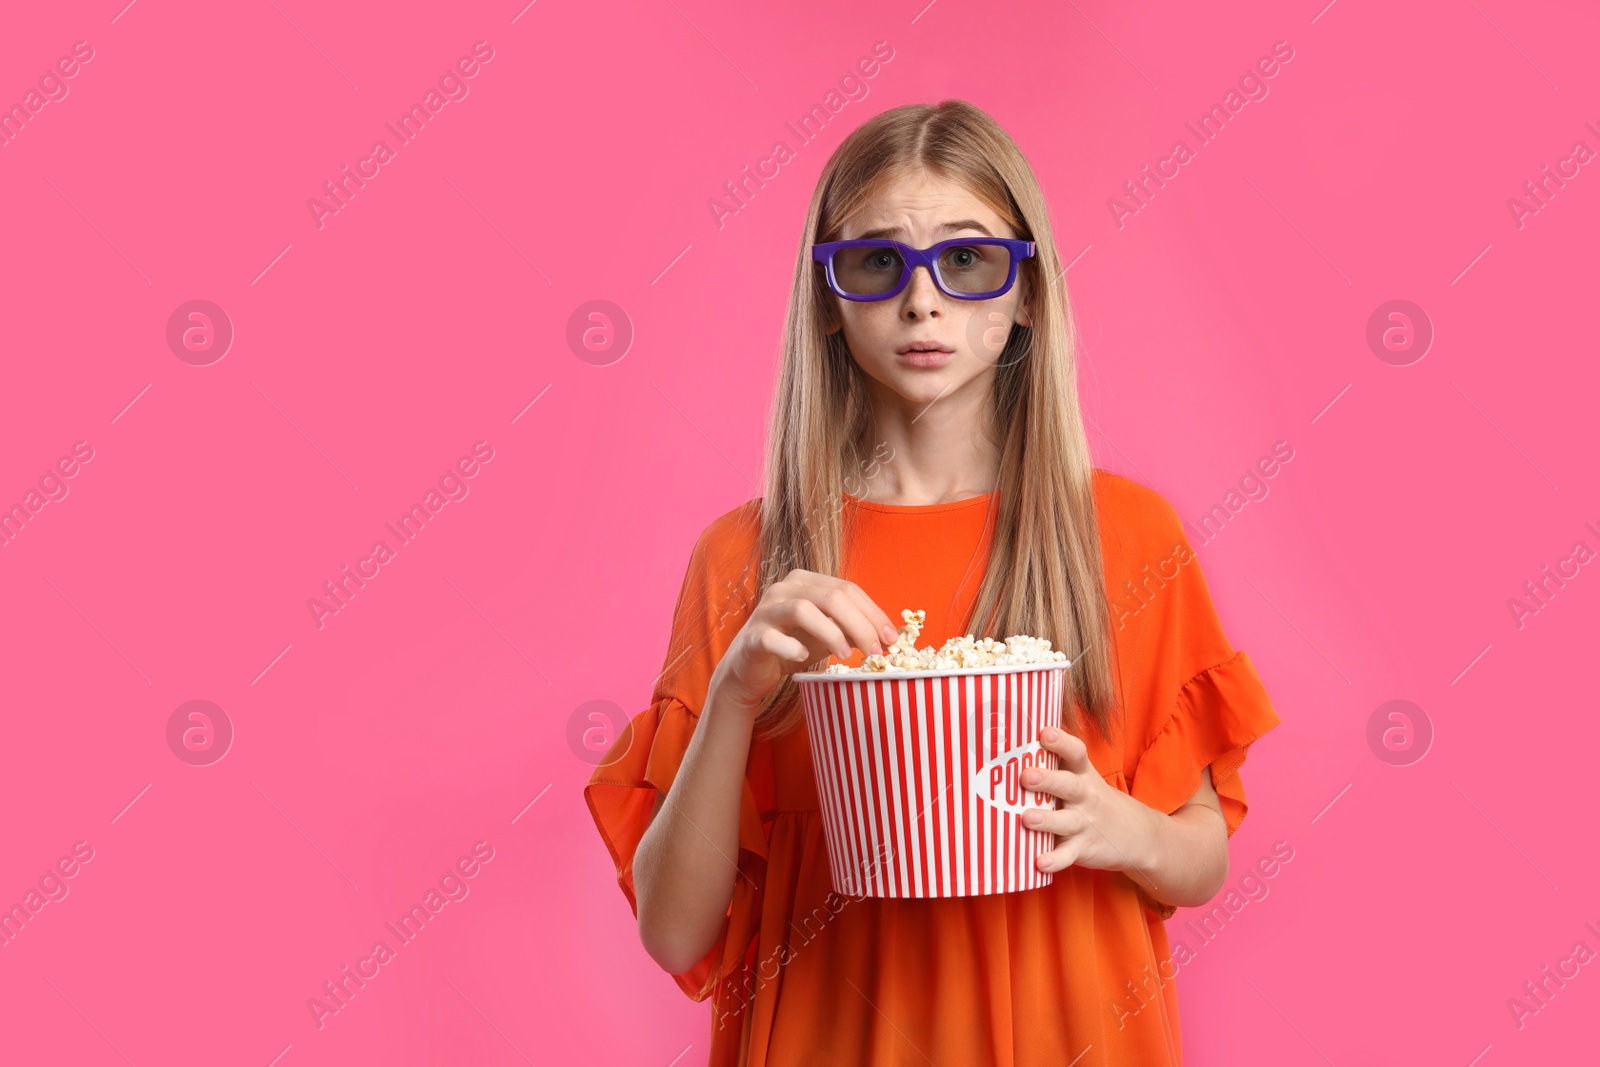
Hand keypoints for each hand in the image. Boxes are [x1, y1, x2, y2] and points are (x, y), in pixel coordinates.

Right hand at [707, 569, 899, 712]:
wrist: (749, 669)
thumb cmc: (791, 646)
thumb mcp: (828, 634)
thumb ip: (852, 629)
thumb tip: (888, 638)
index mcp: (805, 581)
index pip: (847, 589)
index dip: (873, 613)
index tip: (891, 639)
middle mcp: (784, 588)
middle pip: (831, 596)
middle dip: (860, 625)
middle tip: (877, 653)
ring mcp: (766, 610)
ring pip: (804, 609)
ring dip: (831, 633)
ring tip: (845, 655)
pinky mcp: (753, 636)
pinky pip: (773, 638)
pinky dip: (792, 647)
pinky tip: (803, 657)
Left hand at [1020, 726, 1157, 879]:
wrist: (1137, 834)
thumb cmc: (1092, 799)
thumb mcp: (1082, 777)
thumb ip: (1055, 763)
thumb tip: (1012, 739)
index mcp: (1082, 774)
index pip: (1075, 753)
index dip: (1061, 742)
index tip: (1045, 733)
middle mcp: (1085, 796)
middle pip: (1068, 785)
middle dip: (1048, 780)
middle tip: (1026, 776)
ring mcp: (1085, 823)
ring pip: (1065, 821)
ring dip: (1046, 820)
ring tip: (1027, 818)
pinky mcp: (1083, 848)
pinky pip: (1068, 855)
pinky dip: (1055, 860)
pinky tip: (1040, 862)